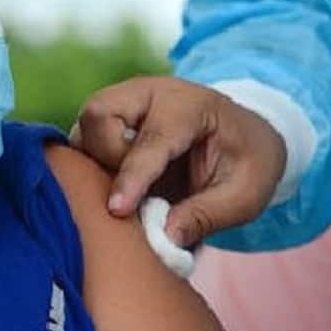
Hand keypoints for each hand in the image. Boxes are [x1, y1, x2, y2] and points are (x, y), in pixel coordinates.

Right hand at [68, 76, 286, 247]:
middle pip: (99, 114)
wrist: (246, 135)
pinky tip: (118, 187)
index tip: (117, 210)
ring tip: (129, 192)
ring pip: (83, 126)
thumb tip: (166, 236)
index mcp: (190, 105)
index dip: (132, 176)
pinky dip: (91, 165)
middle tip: (134, 194)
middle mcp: (149, 93)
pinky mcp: (110, 120)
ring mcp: (125, 102)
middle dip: (107, 159)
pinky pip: (82, 140)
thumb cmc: (248, 161)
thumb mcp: (246, 194)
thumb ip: (208, 214)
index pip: (151, 139)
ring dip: (95, 163)